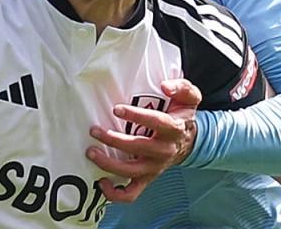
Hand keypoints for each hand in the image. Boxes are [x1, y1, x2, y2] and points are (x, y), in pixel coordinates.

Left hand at [86, 78, 201, 202]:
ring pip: (129, 171)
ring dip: (107, 164)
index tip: (117, 109)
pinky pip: (130, 194)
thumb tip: (165, 86)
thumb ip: (181, 87)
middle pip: (137, 147)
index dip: (136, 116)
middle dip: (113, 139)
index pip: (155, 122)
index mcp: (174, 129)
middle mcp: (164, 150)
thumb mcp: (189, 97)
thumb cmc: (182, 116)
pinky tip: (101, 182)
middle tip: (95, 130)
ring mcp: (155, 167)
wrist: (188, 141)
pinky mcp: (147, 179)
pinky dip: (114, 193)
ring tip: (91, 152)